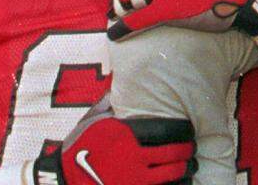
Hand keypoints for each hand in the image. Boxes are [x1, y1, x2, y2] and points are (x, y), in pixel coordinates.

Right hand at [32, 97, 195, 184]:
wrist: (64, 178)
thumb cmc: (80, 147)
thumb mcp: (93, 120)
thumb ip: (111, 102)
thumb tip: (122, 83)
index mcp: (126, 134)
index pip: (167, 129)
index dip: (183, 130)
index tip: (189, 129)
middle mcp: (133, 157)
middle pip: (175, 153)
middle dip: (189, 151)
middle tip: (193, 148)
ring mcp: (134, 179)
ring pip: (172, 175)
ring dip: (186, 170)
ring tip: (191, 166)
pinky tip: (181, 182)